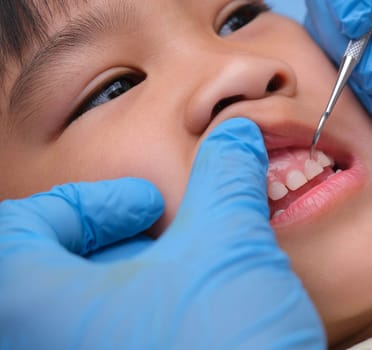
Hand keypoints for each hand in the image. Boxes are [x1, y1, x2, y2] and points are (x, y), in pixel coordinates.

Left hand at [0, 118, 324, 348]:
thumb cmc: (228, 348)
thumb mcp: (229, 244)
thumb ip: (224, 177)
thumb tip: (235, 136)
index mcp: (35, 306)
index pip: (18, 228)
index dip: (87, 202)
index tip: (146, 204)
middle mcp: (43, 347)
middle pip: (50, 270)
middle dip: (119, 241)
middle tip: (170, 237)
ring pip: (84, 310)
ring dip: (137, 279)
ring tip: (189, 276)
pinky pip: (111, 341)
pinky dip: (147, 318)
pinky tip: (196, 315)